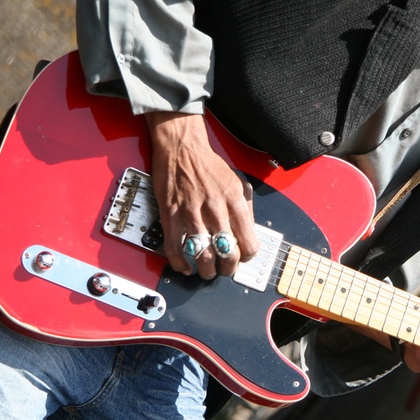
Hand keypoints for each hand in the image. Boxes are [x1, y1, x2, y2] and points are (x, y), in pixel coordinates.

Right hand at [144, 111, 259, 278]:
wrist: (183, 148)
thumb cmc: (209, 165)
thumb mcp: (238, 182)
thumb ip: (245, 207)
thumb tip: (247, 230)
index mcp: (234, 201)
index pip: (249, 242)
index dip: (247, 256)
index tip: (242, 257)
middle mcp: (215, 209)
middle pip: (227, 252)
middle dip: (228, 268)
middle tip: (225, 269)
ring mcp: (191, 213)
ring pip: (202, 255)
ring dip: (206, 270)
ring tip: (206, 272)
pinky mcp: (171, 215)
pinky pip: (174, 247)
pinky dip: (179, 262)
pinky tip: (184, 267)